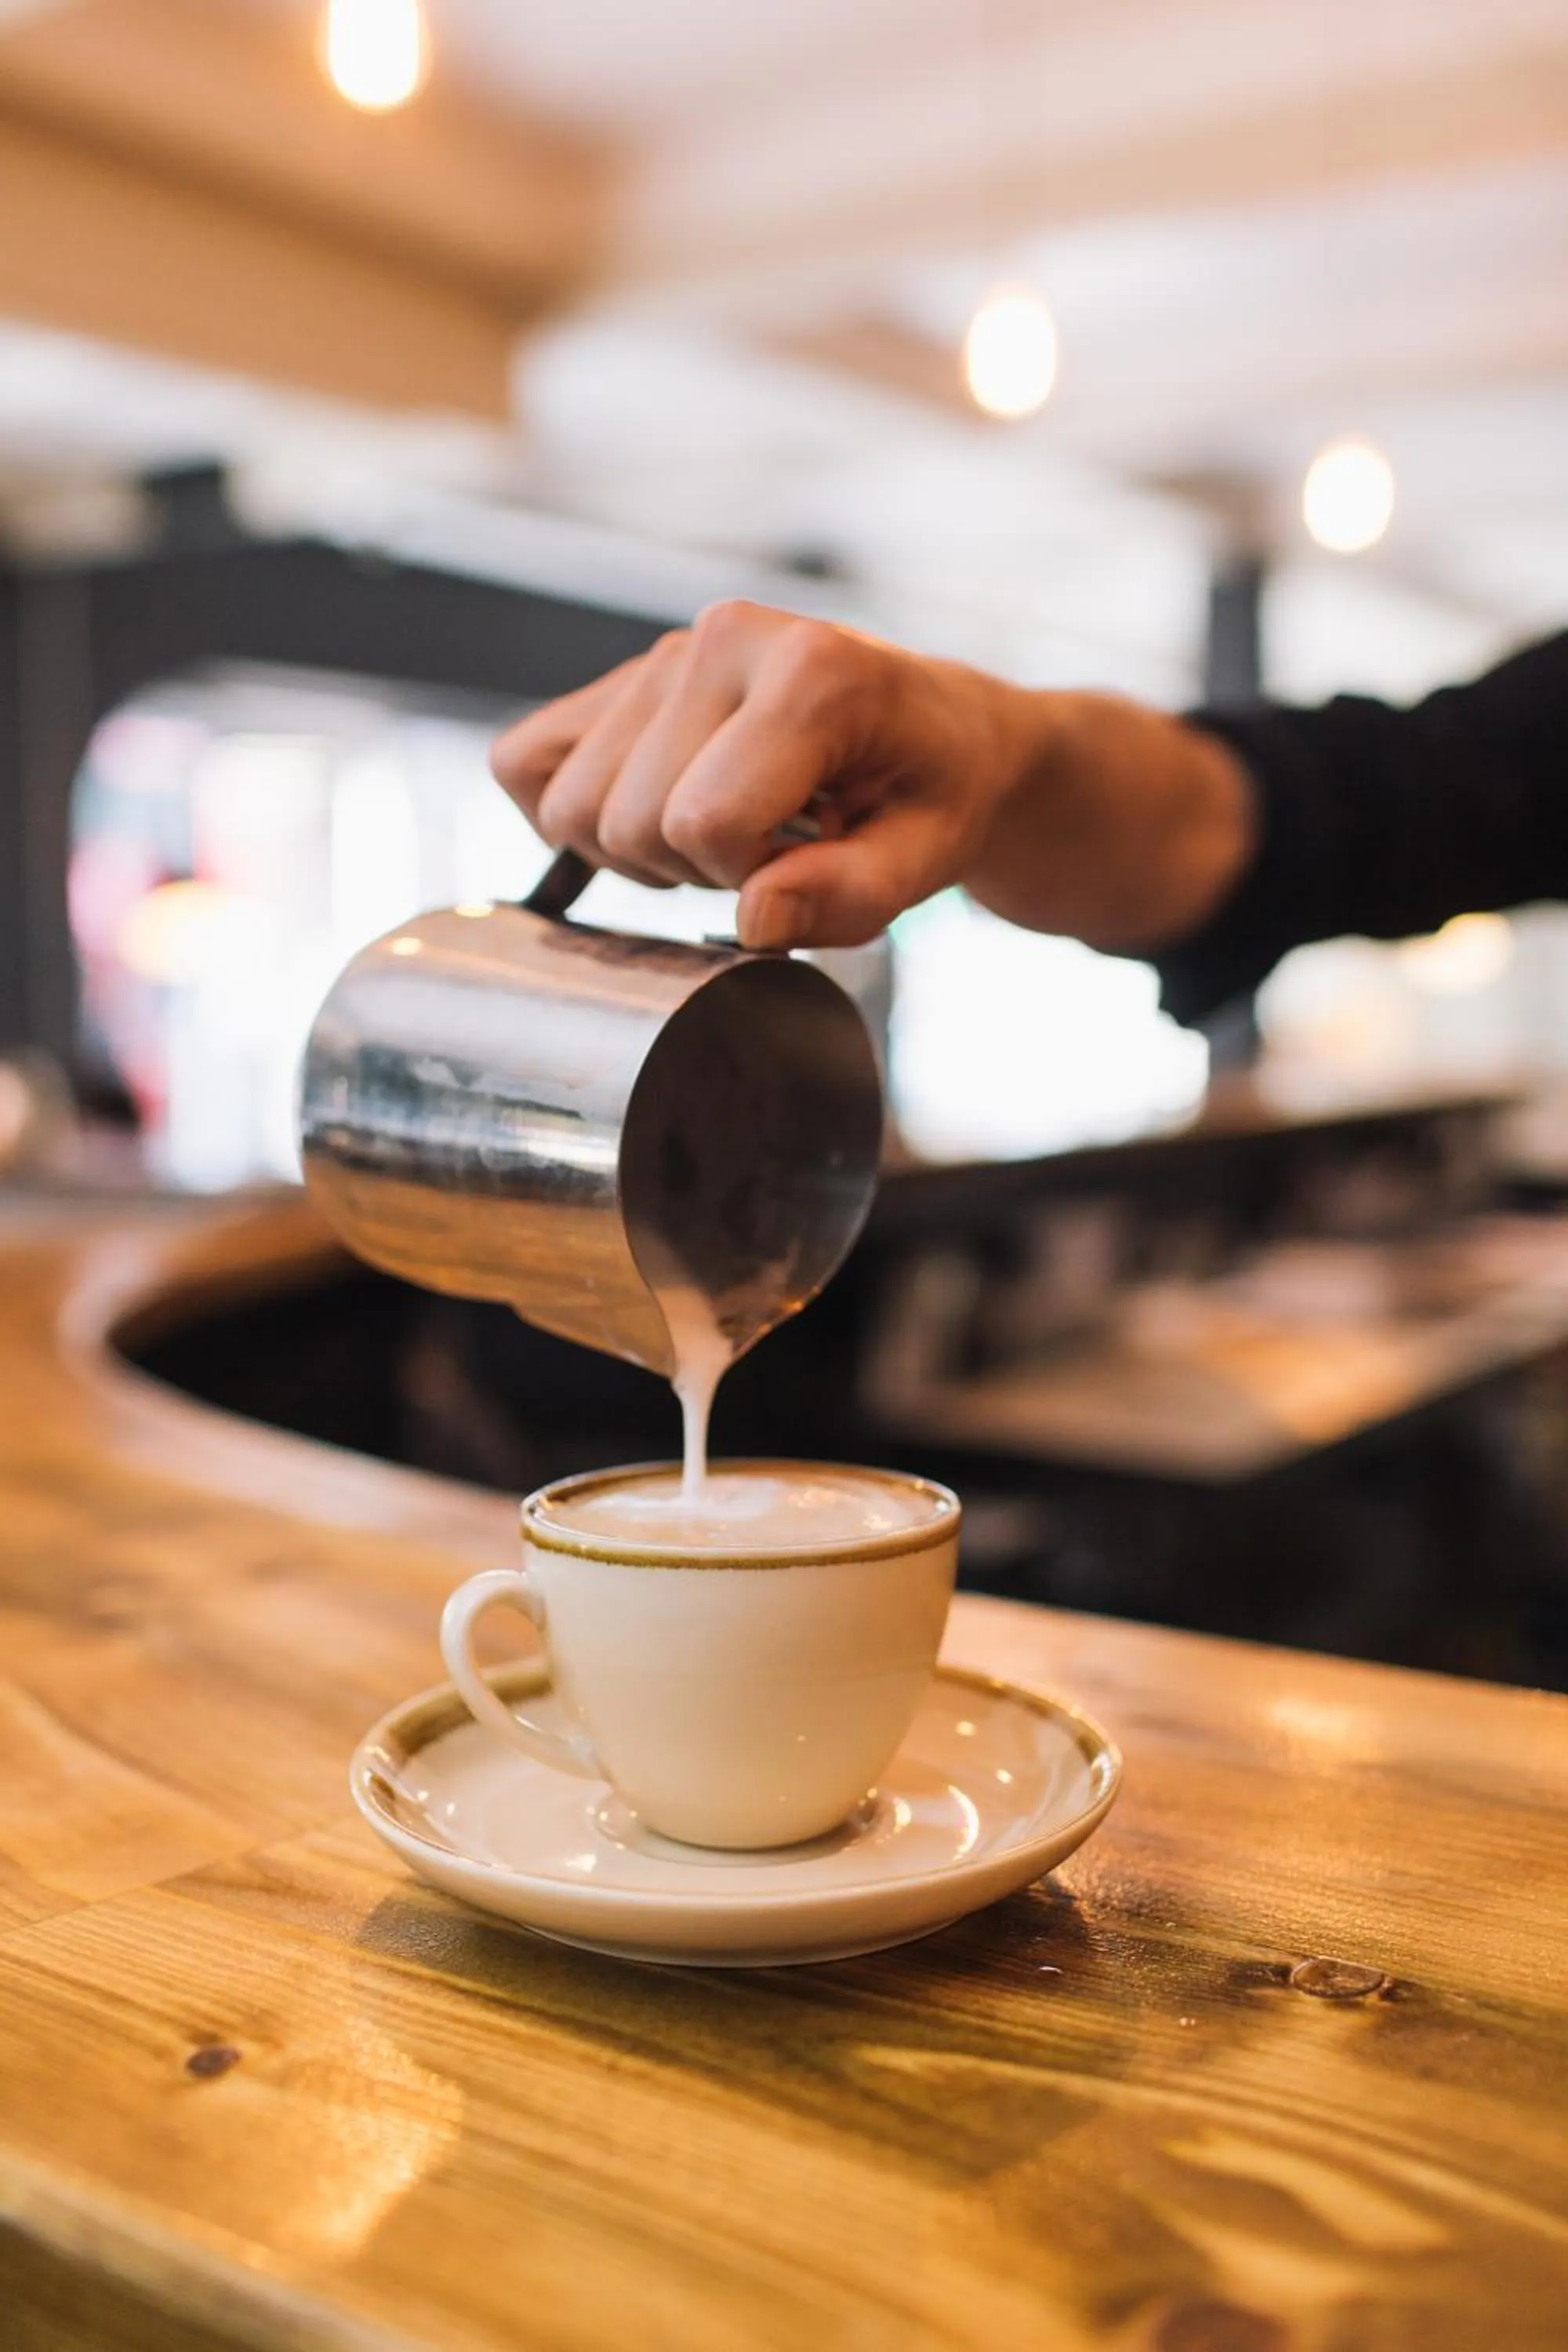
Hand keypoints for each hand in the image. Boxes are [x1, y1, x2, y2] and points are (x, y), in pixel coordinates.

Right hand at [489, 601, 1035, 949]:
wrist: (940, 735)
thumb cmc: (934, 794)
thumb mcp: (926, 859)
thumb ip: (845, 896)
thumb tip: (753, 923)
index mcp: (812, 672)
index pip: (705, 819)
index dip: (750, 880)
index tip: (811, 858)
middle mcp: (722, 638)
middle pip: (628, 818)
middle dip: (695, 869)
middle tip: (774, 849)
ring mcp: (663, 653)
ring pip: (568, 804)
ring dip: (640, 850)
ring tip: (728, 830)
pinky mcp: (622, 679)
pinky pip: (526, 761)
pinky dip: (577, 815)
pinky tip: (660, 815)